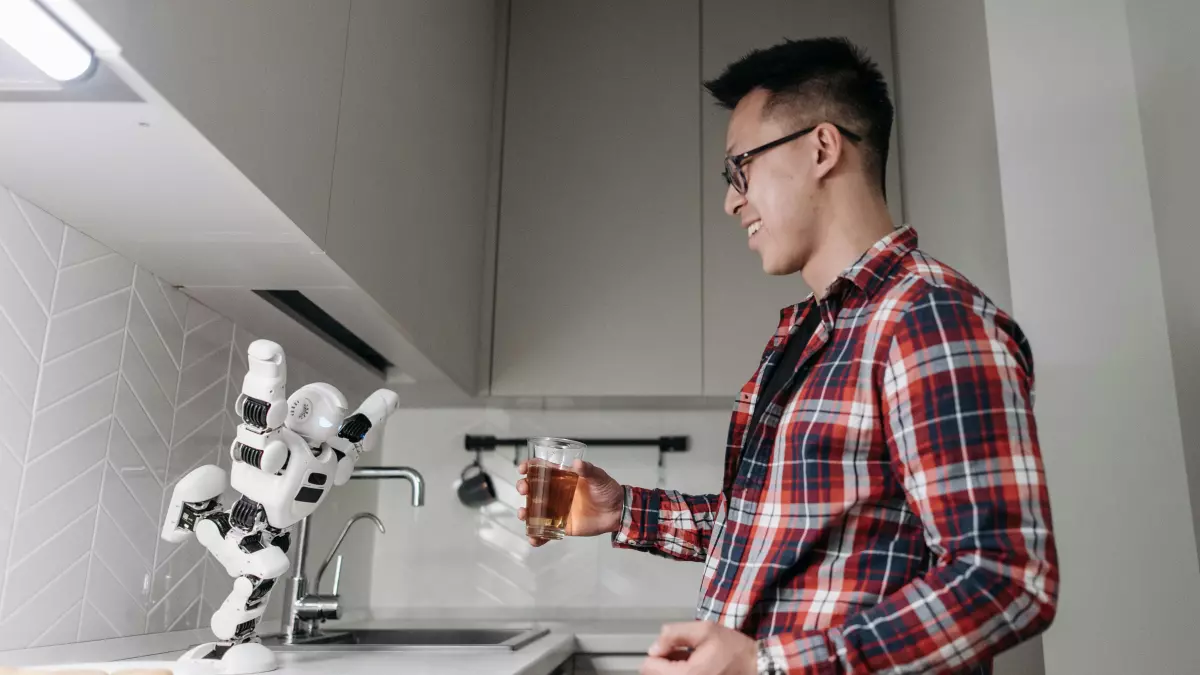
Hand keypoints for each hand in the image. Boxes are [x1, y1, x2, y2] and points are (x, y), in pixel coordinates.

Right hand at [516, 458, 623, 545]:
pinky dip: (537, 537)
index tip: (522, 469)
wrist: (617, 512)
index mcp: (562, 478)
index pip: (541, 469)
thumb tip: (577, 463)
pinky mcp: (561, 526)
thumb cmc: (608, 490)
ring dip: (525, 512)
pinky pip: (545, 532)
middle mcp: (555, 493)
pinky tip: (533, 539)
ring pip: (534, 511)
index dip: (529, 467)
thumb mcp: (599, 477)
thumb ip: (589, 471)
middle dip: (523, 488)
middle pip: (533, 489)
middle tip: (524, 489)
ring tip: (523, 514)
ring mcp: (556, 510)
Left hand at [640, 622, 757, 674]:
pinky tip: (692, 666)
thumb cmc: (733, 649)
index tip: (672, 646)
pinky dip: (680, 673)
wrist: (755, 667)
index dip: (658, 652)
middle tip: (681, 652)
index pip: (649, 667)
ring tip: (689, 659)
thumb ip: (674, 634)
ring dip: (670, 669)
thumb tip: (654, 648)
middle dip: (663, 662)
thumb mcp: (705, 630)